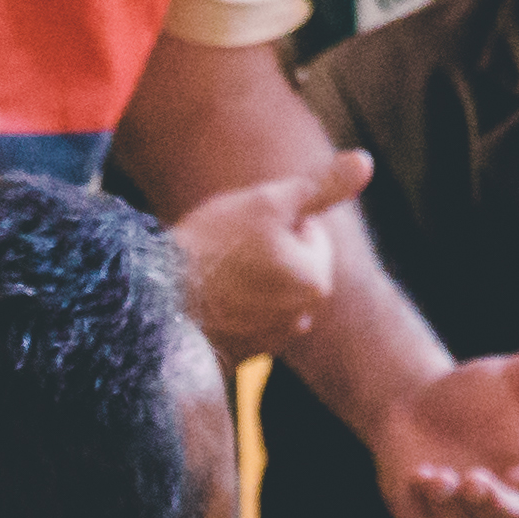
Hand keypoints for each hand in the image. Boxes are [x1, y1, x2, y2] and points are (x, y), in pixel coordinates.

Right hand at [161, 150, 368, 356]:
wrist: (153, 300)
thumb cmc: (212, 245)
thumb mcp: (270, 202)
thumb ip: (323, 186)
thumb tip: (366, 160)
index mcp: (317, 281)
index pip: (307, 230)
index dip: (275, 219)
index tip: (243, 229)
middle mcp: (302, 319)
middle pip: (290, 262)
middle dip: (265, 251)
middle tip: (225, 250)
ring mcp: (270, 342)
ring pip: (266, 290)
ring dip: (247, 279)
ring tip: (211, 274)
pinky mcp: (240, 357)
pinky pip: (244, 318)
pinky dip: (230, 308)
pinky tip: (204, 300)